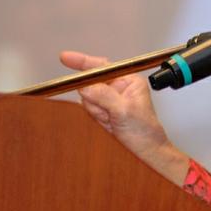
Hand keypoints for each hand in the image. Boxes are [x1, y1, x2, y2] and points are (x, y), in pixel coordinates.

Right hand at [60, 50, 188, 183]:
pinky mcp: (101, 112)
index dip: (83, 61)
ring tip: (112, 120)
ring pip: (87, 99)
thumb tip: (85, 86)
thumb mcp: (125, 111)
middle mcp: (117, 87)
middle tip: (108, 112)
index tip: (65, 57)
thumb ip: (105, 96)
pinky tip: (108, 124)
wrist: (145, 152)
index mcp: (128, 80)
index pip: (102, 66)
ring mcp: (108, 100)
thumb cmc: (145, 131)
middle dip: (95, 100)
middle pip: (90, 83)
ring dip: (97, 112)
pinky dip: (96, 118)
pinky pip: (88, 111)